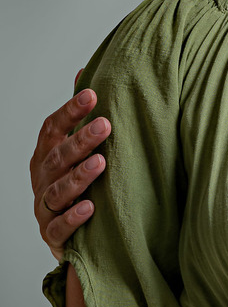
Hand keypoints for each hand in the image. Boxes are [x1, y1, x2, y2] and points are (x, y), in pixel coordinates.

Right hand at [32, 87, 107, 257]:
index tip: (92, 95)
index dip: (69, 112)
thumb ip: (78, 116)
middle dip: (80, 140)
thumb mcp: (74, 150)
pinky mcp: (52, 235)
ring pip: (57, 190)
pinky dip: (73, 217)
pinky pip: (59, 227)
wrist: (67, 236)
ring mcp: (44, 207)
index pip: (52, 128)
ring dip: (79, 176)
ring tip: (101, 163)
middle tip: (105, 125)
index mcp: (46, 156)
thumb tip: (85, 71)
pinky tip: (91, 207)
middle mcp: (42, 179)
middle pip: (57, 157)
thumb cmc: (74, 185)